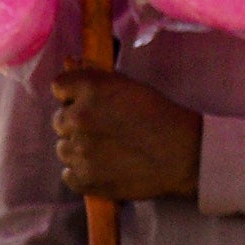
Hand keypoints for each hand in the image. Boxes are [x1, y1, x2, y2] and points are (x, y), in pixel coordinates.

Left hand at [50, 67, 200, 201]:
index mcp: (90, 89)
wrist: (185, 155)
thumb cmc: (162, 117)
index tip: (86, 104)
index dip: (72, 96)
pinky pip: (69, 175)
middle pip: (59, 121)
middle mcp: (78, 118)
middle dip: (76, 125)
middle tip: (103, 131)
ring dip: (79, 150)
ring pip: (63, 149)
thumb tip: (74, 65)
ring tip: (107, 153)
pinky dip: (82, 174)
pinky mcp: (87, 179)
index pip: (59, 87)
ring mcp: (80, 151)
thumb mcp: (131, 86)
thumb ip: (99, 79)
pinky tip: (103, 170)